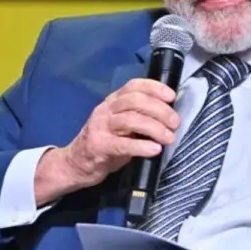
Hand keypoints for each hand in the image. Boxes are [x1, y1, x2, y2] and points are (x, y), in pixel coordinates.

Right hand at [34, 78, 179, 204]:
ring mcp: (100, 127)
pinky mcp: (99, 146)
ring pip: (130, 120)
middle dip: (159, 110)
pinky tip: (154, 149)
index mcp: (113, 102)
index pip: (133, 86)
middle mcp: (106, 110)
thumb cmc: (105, 143)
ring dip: (154, 128)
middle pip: (135, 101)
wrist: (75, 165)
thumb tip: (169, 116)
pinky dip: (141, 146)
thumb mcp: (121, 126)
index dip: (154, 87)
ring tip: (169, 138)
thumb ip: (139, 117)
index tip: (171, 96)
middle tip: (175, 123)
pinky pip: (122, 144)